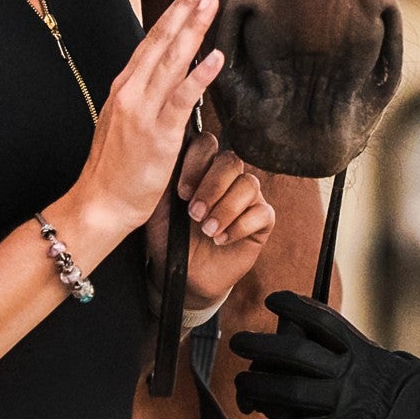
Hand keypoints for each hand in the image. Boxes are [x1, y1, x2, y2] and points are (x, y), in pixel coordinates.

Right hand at [68, 0, 222, 236]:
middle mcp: (132, 91)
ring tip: (211, 0)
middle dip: (186, 6)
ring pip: (172, 59)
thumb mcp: (123, 120)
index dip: (175, 12)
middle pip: (162, 39)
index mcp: (124, 86)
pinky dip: (199, 75)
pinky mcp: (159, 133)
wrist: (100, 202)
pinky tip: (214, 57)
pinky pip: (182, 98)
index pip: (152, 39)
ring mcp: (143, 110)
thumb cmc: (114, 168)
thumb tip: (164, 77)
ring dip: (194, 27)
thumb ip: (142, 96)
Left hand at [146, 133, 275, 309]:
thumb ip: (162, 178)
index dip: (196, 163)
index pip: (207, 143)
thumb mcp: (157, 207)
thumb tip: (162, 151)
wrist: (184, 275)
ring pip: (249, 184)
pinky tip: (221, 240)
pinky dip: (240, 226)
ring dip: (226, 209)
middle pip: (231, 161)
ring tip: (207, 231)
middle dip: (212, 188)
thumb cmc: (170, 238)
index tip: (181, 193)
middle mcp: (226, 177)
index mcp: (200, 167)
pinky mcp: (261, 221)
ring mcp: (246, 197)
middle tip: (194, 214)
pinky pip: (262, 212)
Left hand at [229, 293, 419, 418]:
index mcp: (361, 349)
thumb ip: (358, 353)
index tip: (273, 300)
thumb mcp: (389, 362)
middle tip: (238, 342)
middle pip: (293, 353)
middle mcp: (349, 371)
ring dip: (259, 387)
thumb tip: (326, 342)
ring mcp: (345, 402)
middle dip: (260, 346)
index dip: (293, 306)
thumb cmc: (415, 395)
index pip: (320, 318)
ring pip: (288, 390)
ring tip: (242, 385)